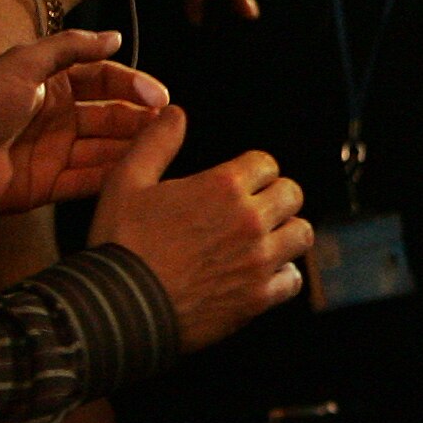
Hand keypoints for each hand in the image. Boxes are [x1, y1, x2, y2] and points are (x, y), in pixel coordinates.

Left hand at [0, 29, 169, 213]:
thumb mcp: (25, 63)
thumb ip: (71, 48)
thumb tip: (116, 37)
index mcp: (53, 85)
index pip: (104, 81)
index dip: (133, 86)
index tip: (159, 97)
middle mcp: (58, 118)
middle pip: (110, 117)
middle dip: (139, 119)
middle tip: (169, 125)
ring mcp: (55, 153)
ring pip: (105, 150)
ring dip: (132, 148)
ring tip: (161, 149)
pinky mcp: (48, 187)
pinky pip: (87, 181)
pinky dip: (111, 177)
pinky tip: (137, 174)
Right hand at [85, 106, 312, 349]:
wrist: (121, 308)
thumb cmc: (121, 246)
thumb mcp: (126, 182)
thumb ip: (156, 143)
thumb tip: (175, 114)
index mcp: (222, 187)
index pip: (266, 163)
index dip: (253, 171)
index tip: (243, 182)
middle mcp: (249, 221)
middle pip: (291, 193)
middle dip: (275, 196)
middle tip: (256, 207)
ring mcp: (258, 260)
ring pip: (302, 233)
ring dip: (286, 232)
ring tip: (265, 238)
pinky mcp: (259, 297)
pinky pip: (293, 278)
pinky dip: (283, 275)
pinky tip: (261, 273)